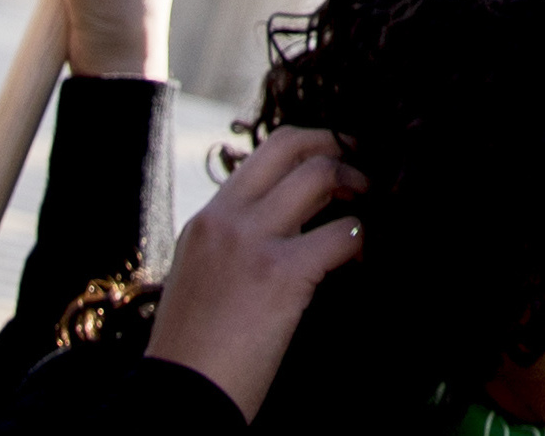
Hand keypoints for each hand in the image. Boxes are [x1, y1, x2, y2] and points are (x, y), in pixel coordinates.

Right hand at [151, 125, 365, 418]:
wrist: (178, 400)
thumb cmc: (195, 353)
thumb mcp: (200, 278)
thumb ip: (235, 244)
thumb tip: (291, 225)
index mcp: (207, 221)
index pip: (266, 152)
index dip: (312, 146)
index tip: (336, 160)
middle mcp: (226, 220)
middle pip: (294, 145)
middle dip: (338, 148)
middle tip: (362, 174)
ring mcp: (253, 243)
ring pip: (321, 176)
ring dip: (356, 187)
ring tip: (366, 215)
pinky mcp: (281, 275)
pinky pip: (341, 234)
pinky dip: (360, 241)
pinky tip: (361, 259)